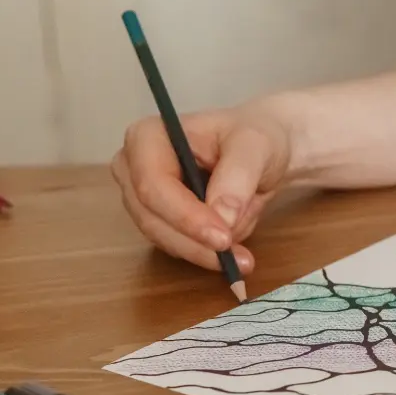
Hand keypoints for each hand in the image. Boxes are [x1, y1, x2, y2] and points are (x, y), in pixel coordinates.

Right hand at [111, 103, 293, 272]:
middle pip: (152, 217)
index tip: (222, 237)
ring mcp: (142, 197)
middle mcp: (134, 167)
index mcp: (148, 136)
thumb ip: (239, 175)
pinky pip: (176, 246)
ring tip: (243, 257)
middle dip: (195, 242)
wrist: (261, 151)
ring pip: (163, 238)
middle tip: (236, 258)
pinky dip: (205, 254)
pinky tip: (234, 254)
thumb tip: (223, 217)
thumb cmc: (254, 137)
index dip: (185, 215)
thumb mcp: (256, 145)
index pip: (152, 184)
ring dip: (203, 252)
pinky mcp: (159, 219)